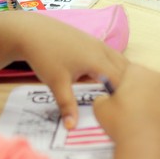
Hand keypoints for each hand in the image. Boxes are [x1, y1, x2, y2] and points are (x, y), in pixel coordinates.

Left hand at [13, 13, 127, 128]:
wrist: (31, 31)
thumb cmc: (45, 56)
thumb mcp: (56, 83)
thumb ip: (67, 105)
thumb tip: (72, 127)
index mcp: (98, 60)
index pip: (121, 80)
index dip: (125, 95)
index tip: (124, 111)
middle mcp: (102, 49)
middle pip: (125, 69)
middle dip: (128, 85)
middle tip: (126, 105)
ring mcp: (97, 42)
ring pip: (118, 59)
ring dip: (121, 74)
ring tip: (118, 92)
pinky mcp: (90, 40)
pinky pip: (110, 55)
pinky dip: (113, 66)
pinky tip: (103, 77)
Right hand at [93, 64, 159, 142]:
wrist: (148, 144)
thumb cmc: (122, 121)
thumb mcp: (100, 108)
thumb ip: (103, 98)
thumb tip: (107, 99)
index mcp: (137, 72)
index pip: (127, 71)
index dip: (121, 83)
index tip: (117, 96)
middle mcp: (158, 77)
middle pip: (145, 80)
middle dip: (138, 90)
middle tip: (128, 108)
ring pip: (158, 93)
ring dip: (151, 101)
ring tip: (141, 119)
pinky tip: (153, 126)